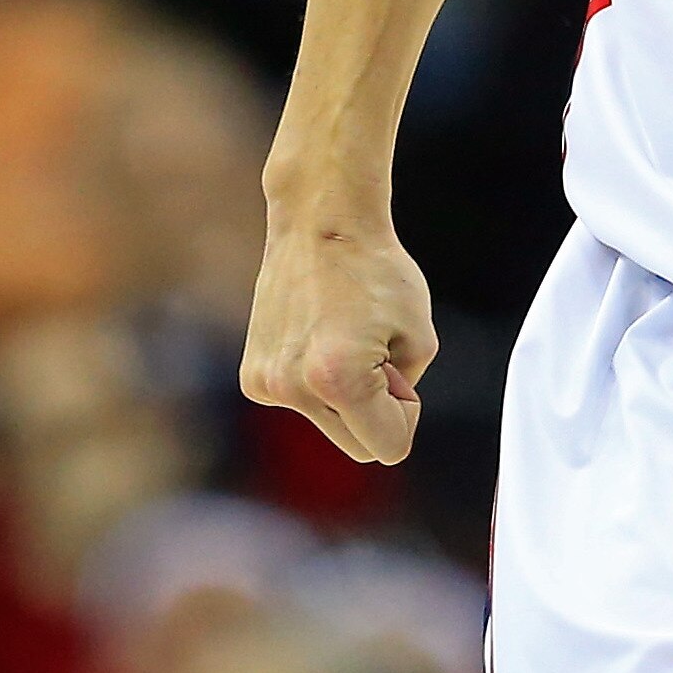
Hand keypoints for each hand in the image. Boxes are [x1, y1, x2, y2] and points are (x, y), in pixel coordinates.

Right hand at [237, 212, 437, 463]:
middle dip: (377, 410)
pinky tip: (317, 336)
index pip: (389, 449)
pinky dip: (317, 382)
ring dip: (347, 396)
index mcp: (338, 380)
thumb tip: (379, 422)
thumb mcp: (420, 336)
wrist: (319, 223)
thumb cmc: (377, 271)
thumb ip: (407, 390)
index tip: (399, 371)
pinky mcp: (252, 377)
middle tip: (376, 352)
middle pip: (357, 446)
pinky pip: (303, 403)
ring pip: (330, 425)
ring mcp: (267, 384)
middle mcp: (294, 388)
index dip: (406, 414)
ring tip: (344, 339)